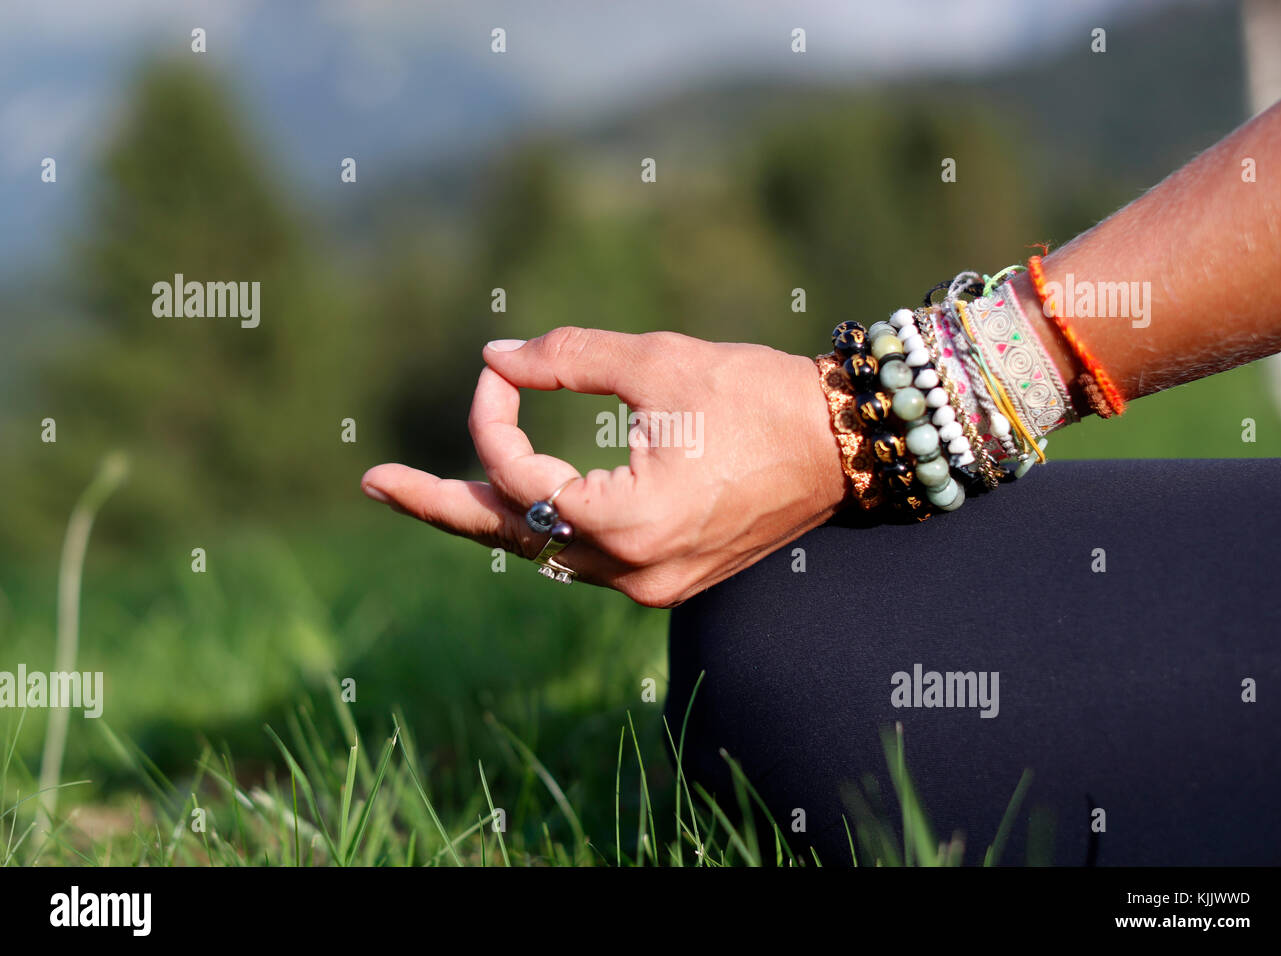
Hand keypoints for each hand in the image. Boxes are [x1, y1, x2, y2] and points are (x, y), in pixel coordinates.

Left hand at [361, 327, 846, 606]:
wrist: (841, 446)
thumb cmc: (757, 396)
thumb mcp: (657, 362)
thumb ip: (564, 358)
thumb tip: (494, 356)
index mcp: (626, 522)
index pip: (520, 476)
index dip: (492, 416)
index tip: (500, 369)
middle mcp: (631, 572)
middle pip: (510, 535)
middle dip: (440, 505)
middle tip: (374, 484)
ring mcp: (650, 586)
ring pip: (544, 551)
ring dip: (491, 514)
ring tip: (422, 493)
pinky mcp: (666, 580)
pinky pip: (581, 556)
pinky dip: (544, 523)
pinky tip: (510, 500)